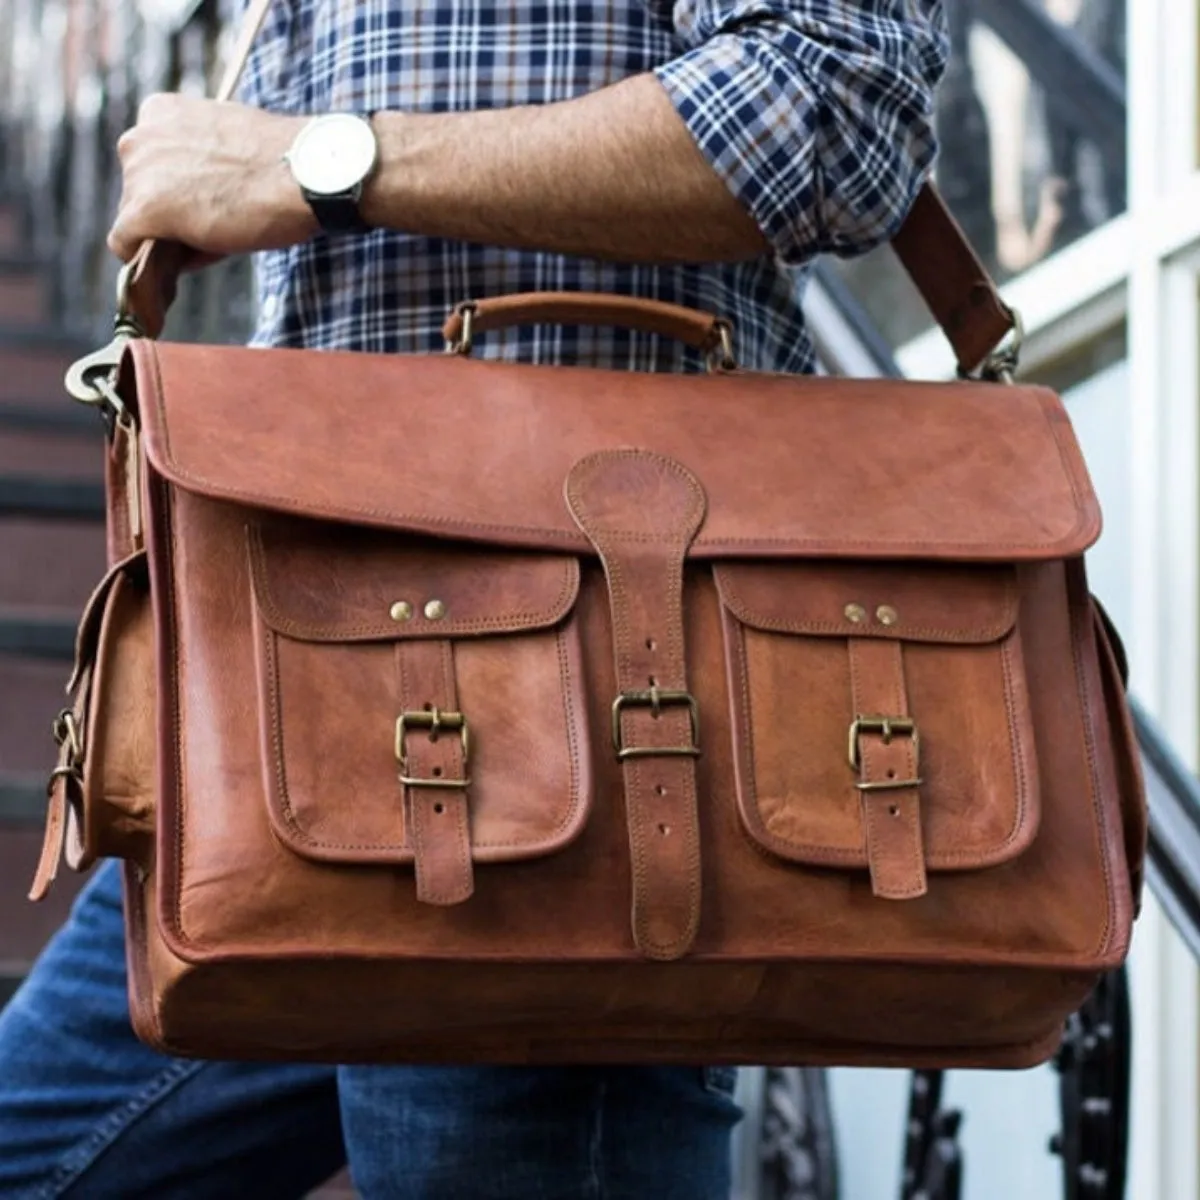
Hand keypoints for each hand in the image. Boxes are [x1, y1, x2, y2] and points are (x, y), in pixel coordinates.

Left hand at [107, 94, 317, 262]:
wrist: (304, 173)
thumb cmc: (281, 161)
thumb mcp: (230, 147)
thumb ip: (201, 163)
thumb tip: (188, 206)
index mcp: (159, 112)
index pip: (151, 162)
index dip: (180, 190)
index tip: (211, 200)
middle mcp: (138, 136)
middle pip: (140, 191)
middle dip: (171, 211)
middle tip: (217, 222)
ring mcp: (137, 174)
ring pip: (137, 220)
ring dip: (169, 235)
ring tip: (217, 235)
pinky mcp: (143, 211)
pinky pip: (126, 245)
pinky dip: (149, 260)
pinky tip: (184, 261)